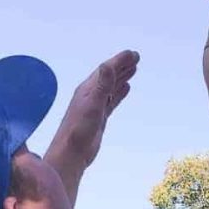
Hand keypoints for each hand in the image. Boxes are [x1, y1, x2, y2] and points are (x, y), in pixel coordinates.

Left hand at [44, 49, 139, 192]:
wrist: (71, 154)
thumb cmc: (79, 130)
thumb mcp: (93, 105)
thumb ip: (102, 86)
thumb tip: (108, 65)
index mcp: (87, 89)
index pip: (106, 69)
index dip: (119, 60)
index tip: (133, 54)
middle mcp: (90, 94)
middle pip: (109, 75)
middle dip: (122, 65)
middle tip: (136, 57)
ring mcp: (95, 106)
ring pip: (111, 87)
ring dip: (121, 77)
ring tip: (133, 69)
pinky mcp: (99, 117)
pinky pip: (112, 100)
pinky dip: (119, 92)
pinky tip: (126, 89)